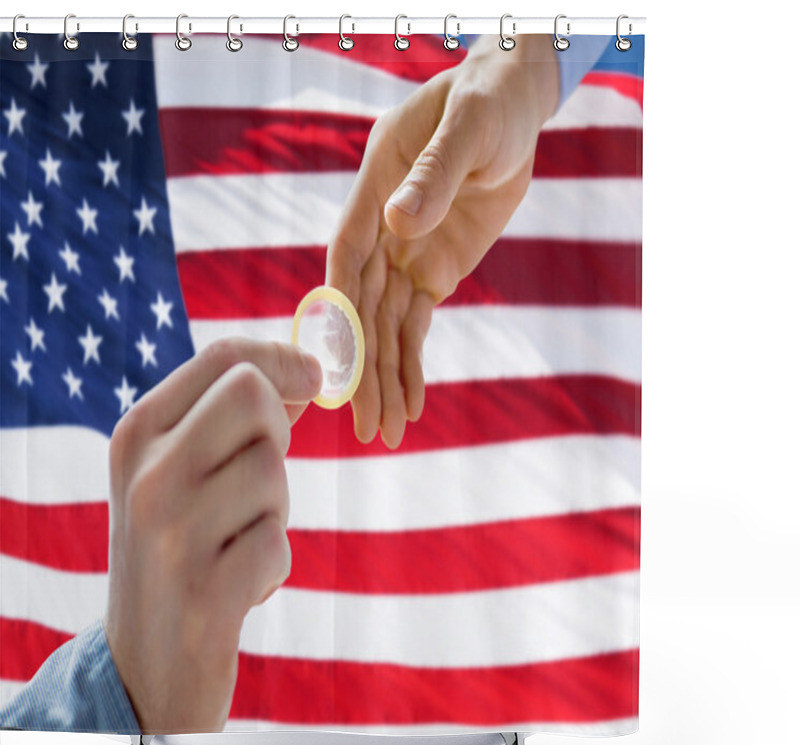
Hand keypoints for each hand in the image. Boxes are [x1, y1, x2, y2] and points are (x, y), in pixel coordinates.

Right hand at [103, 338, 321, 733]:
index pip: (224, 357)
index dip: (282, 358)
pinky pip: (276, 545)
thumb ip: (226, 419)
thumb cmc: (176, 551)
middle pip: (252, 396)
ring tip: (236, 543)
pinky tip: (238, 587)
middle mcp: (146, 474)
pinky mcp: (202, 594)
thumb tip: (302, 371)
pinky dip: (272, 566)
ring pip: (271, 473)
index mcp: (138, 433)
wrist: (143, 663)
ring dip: (273, 512)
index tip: (315, 377)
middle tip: (257, 480)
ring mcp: (169, 533)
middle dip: (276, 434)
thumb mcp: (178, 474)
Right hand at [326, 34, 558, 447]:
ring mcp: (405, 256)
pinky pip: (417, 325)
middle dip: (365, 369)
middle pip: (364, 310)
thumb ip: (434, 173)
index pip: (347, 258)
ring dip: (387, 380)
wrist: (512, 111)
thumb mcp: (467, 128)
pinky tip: (411, 404)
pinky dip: (413, 364)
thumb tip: (398, 225)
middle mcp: (380, 231)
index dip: (341, 310)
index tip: (340, 362)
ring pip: (389, 328)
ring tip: (388, 433)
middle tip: (367, 425)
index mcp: (374, 190)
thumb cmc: (486, 103)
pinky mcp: (433, 272)